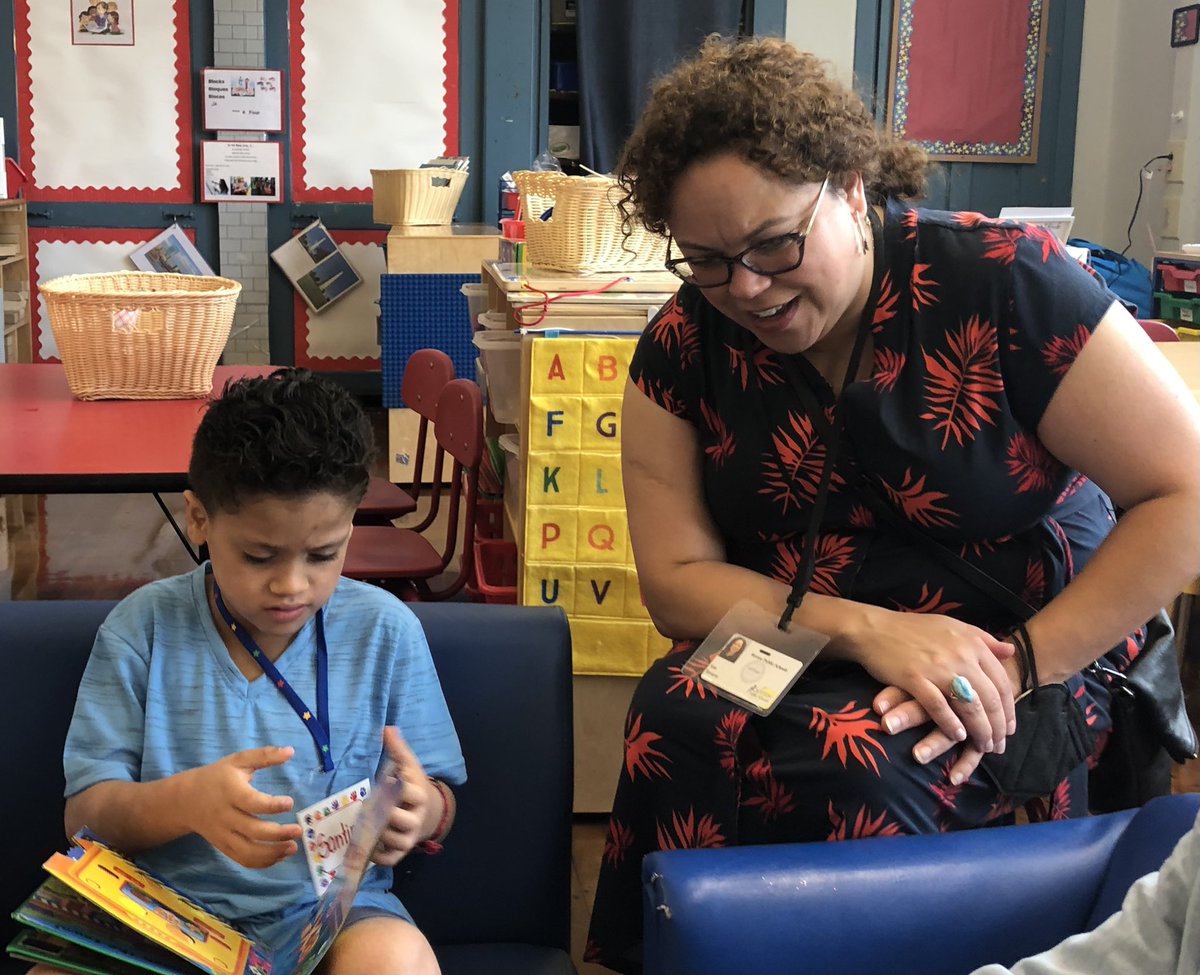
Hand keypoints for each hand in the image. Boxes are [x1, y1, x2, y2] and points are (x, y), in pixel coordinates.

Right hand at [181, 746, 301, 868]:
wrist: (185, 800)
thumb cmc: (218, 777)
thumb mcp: (239, 760)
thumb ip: (264, 755)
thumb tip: (290, 751)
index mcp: (231, 792)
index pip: (252, 803)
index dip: (272, 805)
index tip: (290, 803)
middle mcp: (226, 816)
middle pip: (253, 831)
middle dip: (278, 834)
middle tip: (299, 831)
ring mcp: (223, 835)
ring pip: (248, 851)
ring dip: (272, 853)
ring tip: (293, 847)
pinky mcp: (223, 847)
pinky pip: (242, 860)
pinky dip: (262, 862)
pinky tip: (279, 855)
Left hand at [371, 728, 437, 866]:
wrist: (430, 812)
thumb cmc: (413, 786)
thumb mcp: (409, 767)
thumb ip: (398, 750)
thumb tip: (387, 728)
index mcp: (419, 795)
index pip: (404, 792)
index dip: (391, 787)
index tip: (386, 782)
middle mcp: (416, 818)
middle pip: (395, 817)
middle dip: (379, 811)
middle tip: (369, 806)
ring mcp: (410, 837)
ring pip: (389, 838)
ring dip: (374, 831)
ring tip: (368, 822)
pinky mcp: (402, 852)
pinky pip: (387, 859)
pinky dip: (376, 854)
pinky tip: (370, 842)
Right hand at [848, 609, 1017, 753]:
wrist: (874, 628)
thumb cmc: (913, 629)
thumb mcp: (953, 626)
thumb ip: (983, 639)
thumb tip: (1010, 651)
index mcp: (971, 643)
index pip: (1000, 681)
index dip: (1008, 709)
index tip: (1008, 728)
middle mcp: (959, 655)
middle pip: (989, 698)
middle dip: (997, 726)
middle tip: (998, 745)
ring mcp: (937, 668)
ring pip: (969, 706)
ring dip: (979, 730)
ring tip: (982, 746)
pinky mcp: (914, 679)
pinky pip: (938, 707)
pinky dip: (950, 724)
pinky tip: (957, 736)